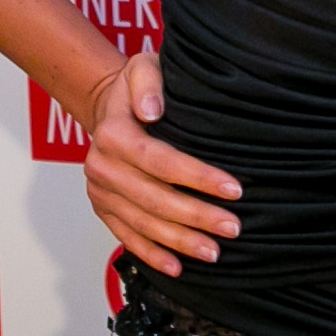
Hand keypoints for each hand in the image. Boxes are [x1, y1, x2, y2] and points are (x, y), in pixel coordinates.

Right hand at [82, 52, 241, 280]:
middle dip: (197, 216)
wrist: (106, 107)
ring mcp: (101, 192)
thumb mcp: (141, 68)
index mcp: (113, 134)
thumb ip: (148, 83)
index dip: (198, 178)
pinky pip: (127, 237)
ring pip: (143, 223)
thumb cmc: (133, 88)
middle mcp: (102, 167)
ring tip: (214, 252)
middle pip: (155, 199)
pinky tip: (178, 268)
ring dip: (180, 242)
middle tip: (233, 227)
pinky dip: (152, 255)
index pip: (161, 161)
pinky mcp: (103, 209)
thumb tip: (152, 111)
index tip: (234, 189)